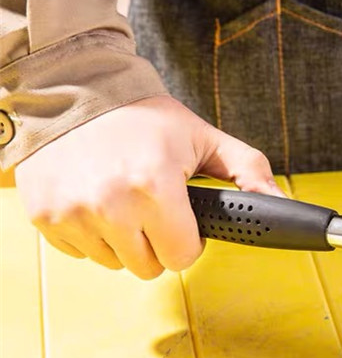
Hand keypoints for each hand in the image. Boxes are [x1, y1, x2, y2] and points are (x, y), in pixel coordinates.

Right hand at [15, 95, 282, 278]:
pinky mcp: (45, 216)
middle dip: (159, 243)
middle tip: (154, 208)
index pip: (183, 257)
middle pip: (149, 267)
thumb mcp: (203, 137)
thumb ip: (248, 170)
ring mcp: (73, 213)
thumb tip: (281, 203)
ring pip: (116, 264)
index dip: (190, 240)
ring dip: (125, 241)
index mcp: (155, 186)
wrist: (76, 89)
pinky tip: (96, 201)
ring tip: (124, 201)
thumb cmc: (143, 116)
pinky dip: (93, 235)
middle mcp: (110, 204)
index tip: (183, 221)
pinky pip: (82, 254)